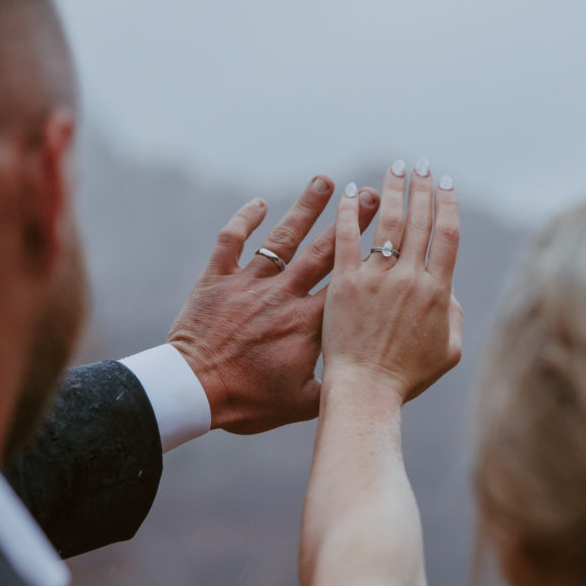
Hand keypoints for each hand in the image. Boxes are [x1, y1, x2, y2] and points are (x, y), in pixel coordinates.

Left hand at [167, 176, 378, 432]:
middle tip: (369, 193)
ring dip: (305, 207)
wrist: (193, 392)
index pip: (348, 282)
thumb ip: (336, 384)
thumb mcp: (302, 404)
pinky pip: (231, 240)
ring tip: (324, 181)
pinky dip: (245, 219)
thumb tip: (367, 372)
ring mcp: (249, 283)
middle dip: (350, 219)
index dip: (371, 256)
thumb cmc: (249, 403)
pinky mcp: (216, 279)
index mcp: (308, 323)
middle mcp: (283, 295)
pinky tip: (259, 203)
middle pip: (324, 250)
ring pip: (283, 237)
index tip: (392, 235)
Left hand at [322, 161, 461, 404]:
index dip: (448, 204)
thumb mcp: (447, 353)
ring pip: (386, 224)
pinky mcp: (344, 286)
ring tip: (394, 170)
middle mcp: (409, 279)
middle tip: (421, 165)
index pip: (447, 235)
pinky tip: (349, 192)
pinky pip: (346, 240)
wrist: (365, 392)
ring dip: (392, 191)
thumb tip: (447, 291)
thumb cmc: (406, 379)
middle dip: (422, 188)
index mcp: (438, 292)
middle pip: (419, 221)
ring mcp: (376, 280)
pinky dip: (349, 213)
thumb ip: (453, 316)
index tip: (446, 183)